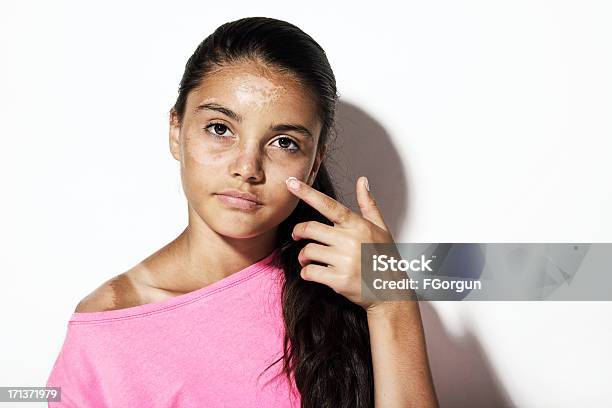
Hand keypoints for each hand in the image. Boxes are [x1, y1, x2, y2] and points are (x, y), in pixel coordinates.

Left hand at [285, 175, 395, 310]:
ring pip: (308, 251)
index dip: (307, 193)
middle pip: (309, 229)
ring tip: (307, 259)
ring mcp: (344, 261)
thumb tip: (362, 181)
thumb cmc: (384, 258)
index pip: (328, 205)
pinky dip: (306, 273)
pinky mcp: (339, 280)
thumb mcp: (380, 228)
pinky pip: (310, 272)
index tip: (291, 183)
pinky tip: (311, 272)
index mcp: (357, 225)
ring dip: (303, 256)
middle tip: (297, 236)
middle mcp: (350, 241)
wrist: (392, 292)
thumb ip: (368, 203)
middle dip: (298, 232)